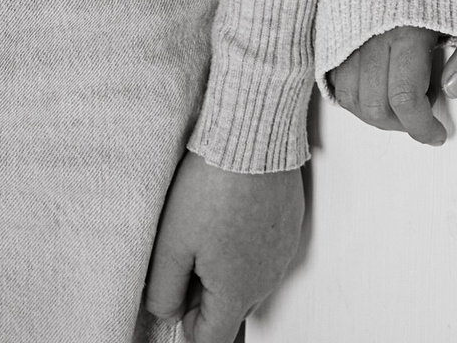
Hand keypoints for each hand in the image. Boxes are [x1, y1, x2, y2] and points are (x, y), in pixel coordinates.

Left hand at [141, 152, 302, 342]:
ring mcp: (284, 251)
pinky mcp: (292, 224)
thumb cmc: (213, 184)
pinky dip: (248, 242)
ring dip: (228, 267)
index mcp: (238, 290)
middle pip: (232, 309)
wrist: (251, 134)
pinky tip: (232, 210)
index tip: (177, 292)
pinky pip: (267, 251)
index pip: (213, 338)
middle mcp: (268, 277)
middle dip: (207, 293)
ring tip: (211, 224)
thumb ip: (164, 291)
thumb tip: (169, 310)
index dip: (188, 324)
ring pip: (250, 279)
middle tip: (189, 250)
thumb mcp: (171, 243)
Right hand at [329, 27, 456, 145]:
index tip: (438, 135)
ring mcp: (350, 27)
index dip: (421, 128)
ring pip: (349, 95)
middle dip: (400, 124)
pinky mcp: (337, 23)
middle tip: (423, 114)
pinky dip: (354, 92)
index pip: (404, 98)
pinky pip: (335, 74)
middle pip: (373, 104)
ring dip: (375, 112)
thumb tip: (455, 89)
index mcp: (410, 27)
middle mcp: (373, 29)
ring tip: (402, 97)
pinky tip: (380, 84)